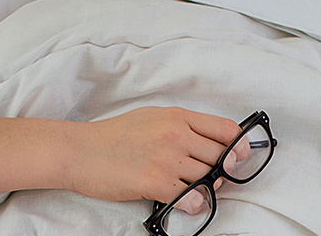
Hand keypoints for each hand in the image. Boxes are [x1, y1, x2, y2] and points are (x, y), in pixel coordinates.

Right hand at [64, 106, 240, 205]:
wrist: (80, 151)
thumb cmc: (114, 135)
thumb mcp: (152, 117)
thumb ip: (182, 126)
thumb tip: (208, 142)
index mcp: (177, 116)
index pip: (225, 128)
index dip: (239, 145)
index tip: (240, 155)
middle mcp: (176, 134)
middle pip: (221, 156)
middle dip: (223, 170)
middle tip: (214, 177)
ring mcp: (166, 158)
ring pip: (207, 177)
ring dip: (207, 188)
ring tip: (194, 189)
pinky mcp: (155, 182)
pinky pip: (191, 197)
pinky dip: (193, 203)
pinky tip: (185, 201)